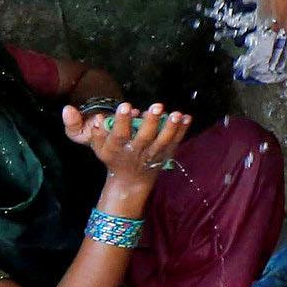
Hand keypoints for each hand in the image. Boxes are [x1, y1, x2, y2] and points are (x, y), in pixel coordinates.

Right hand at [66, 100, 191, 180]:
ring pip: (163, 141)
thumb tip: (98, 117)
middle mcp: (137, 151)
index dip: (122, 120)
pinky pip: (175, 142)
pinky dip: (182, 131)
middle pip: (145, 137)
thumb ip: (98, 134)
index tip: (126, 106)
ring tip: (177, 114)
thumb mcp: (100, 149)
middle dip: (151, 121)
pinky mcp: (166, 154)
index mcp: (119, 148)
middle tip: (157, 106)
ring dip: (171, 127)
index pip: (119, 134)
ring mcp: (154, 153)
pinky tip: (188, 118)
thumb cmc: (114, 158)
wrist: (131, 180)